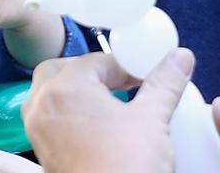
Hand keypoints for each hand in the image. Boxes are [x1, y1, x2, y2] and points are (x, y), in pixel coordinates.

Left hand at [22, 49, 193, 172]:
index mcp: (65, 89)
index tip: (144, 73)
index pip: (95, 61)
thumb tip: (180, 58)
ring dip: (76, 93)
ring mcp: (40, 134)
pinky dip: (70, 117)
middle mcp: (43, 108)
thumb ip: (165, 82)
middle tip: (120, 80)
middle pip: (60, 71)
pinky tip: (98, 129)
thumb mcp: (153, 118)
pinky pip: (51, 123)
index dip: (124, 65)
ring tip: (109, 102)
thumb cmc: (126, 166)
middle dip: (90, 72)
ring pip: (49, 97)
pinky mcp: (44, 156)